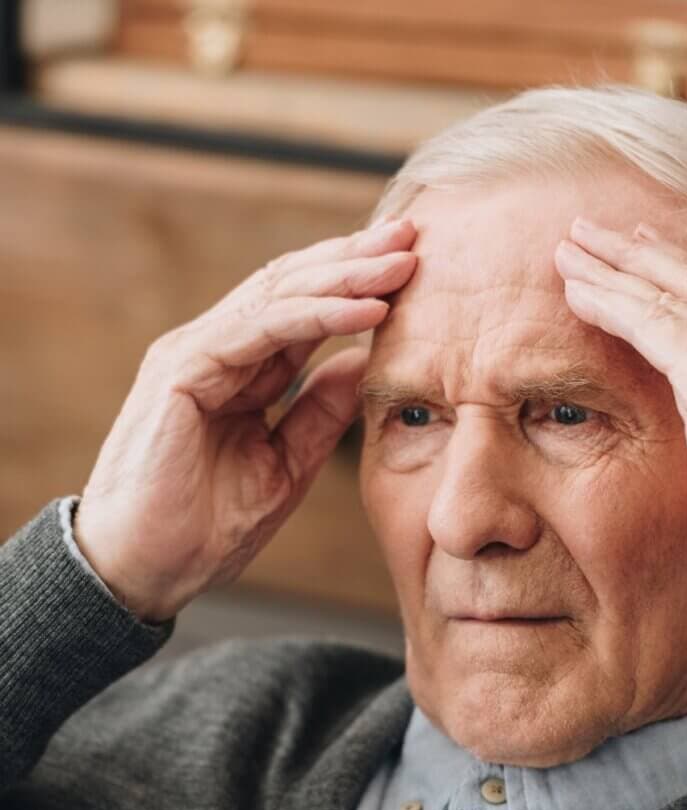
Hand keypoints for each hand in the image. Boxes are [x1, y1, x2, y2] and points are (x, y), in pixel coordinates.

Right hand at [74, 219, 417, 622]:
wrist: (147, 570)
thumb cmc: (207, 526)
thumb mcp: (287, 464)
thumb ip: (320, 412)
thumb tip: (363, 362)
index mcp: (241, 369)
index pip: (305, 310)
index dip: (357, 286)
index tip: (413, 271)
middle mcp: (217, 349)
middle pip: (294, 286)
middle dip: (356, 259)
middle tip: (413, 236)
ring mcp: (196, 354)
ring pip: (279, 294)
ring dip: (345, 275)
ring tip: (400, 262)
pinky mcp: (182, 371)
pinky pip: (260, 330)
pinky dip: (315, 315)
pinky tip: (365, 309)